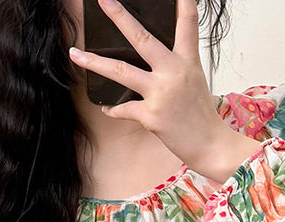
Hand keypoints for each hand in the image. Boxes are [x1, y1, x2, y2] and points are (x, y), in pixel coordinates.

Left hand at [69, 0, 261, 182]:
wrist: (210, 145)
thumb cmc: (201, 114)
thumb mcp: (194, 81)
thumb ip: (175, 66)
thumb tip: (151, 59)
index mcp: (187, 61)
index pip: (187, 24)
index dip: (183, 3)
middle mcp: (172, 72)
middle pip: (141, 38)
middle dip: (120, 16)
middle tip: (103, 0)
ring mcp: (160, 93)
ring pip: (120, 71)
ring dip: (94, 62)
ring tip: (75, 54)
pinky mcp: (151, 115)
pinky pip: (124, 109)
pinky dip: (114, 110)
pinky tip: (106, 108)